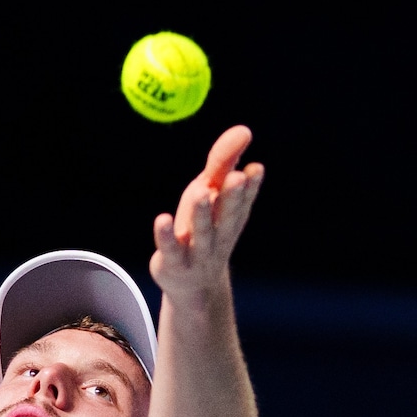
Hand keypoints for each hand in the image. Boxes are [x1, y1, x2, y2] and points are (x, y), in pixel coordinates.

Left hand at [149, 125, 263, 298]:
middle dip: (232, 198)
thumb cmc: (204, 229)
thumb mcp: (212, 194)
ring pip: (201, 233)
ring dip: (202, 214)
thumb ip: (223, 163)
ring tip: (201, 192)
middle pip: (226, 217)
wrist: (194, 287)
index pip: (243, 202)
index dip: (250, 187)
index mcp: (231, 218)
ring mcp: (196, 252)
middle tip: (237, 177)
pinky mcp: (173, 262)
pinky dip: (165, 235)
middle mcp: (218, 235)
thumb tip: (244, 130)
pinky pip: (170, 249)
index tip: (255, 169)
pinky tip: (161, 219)